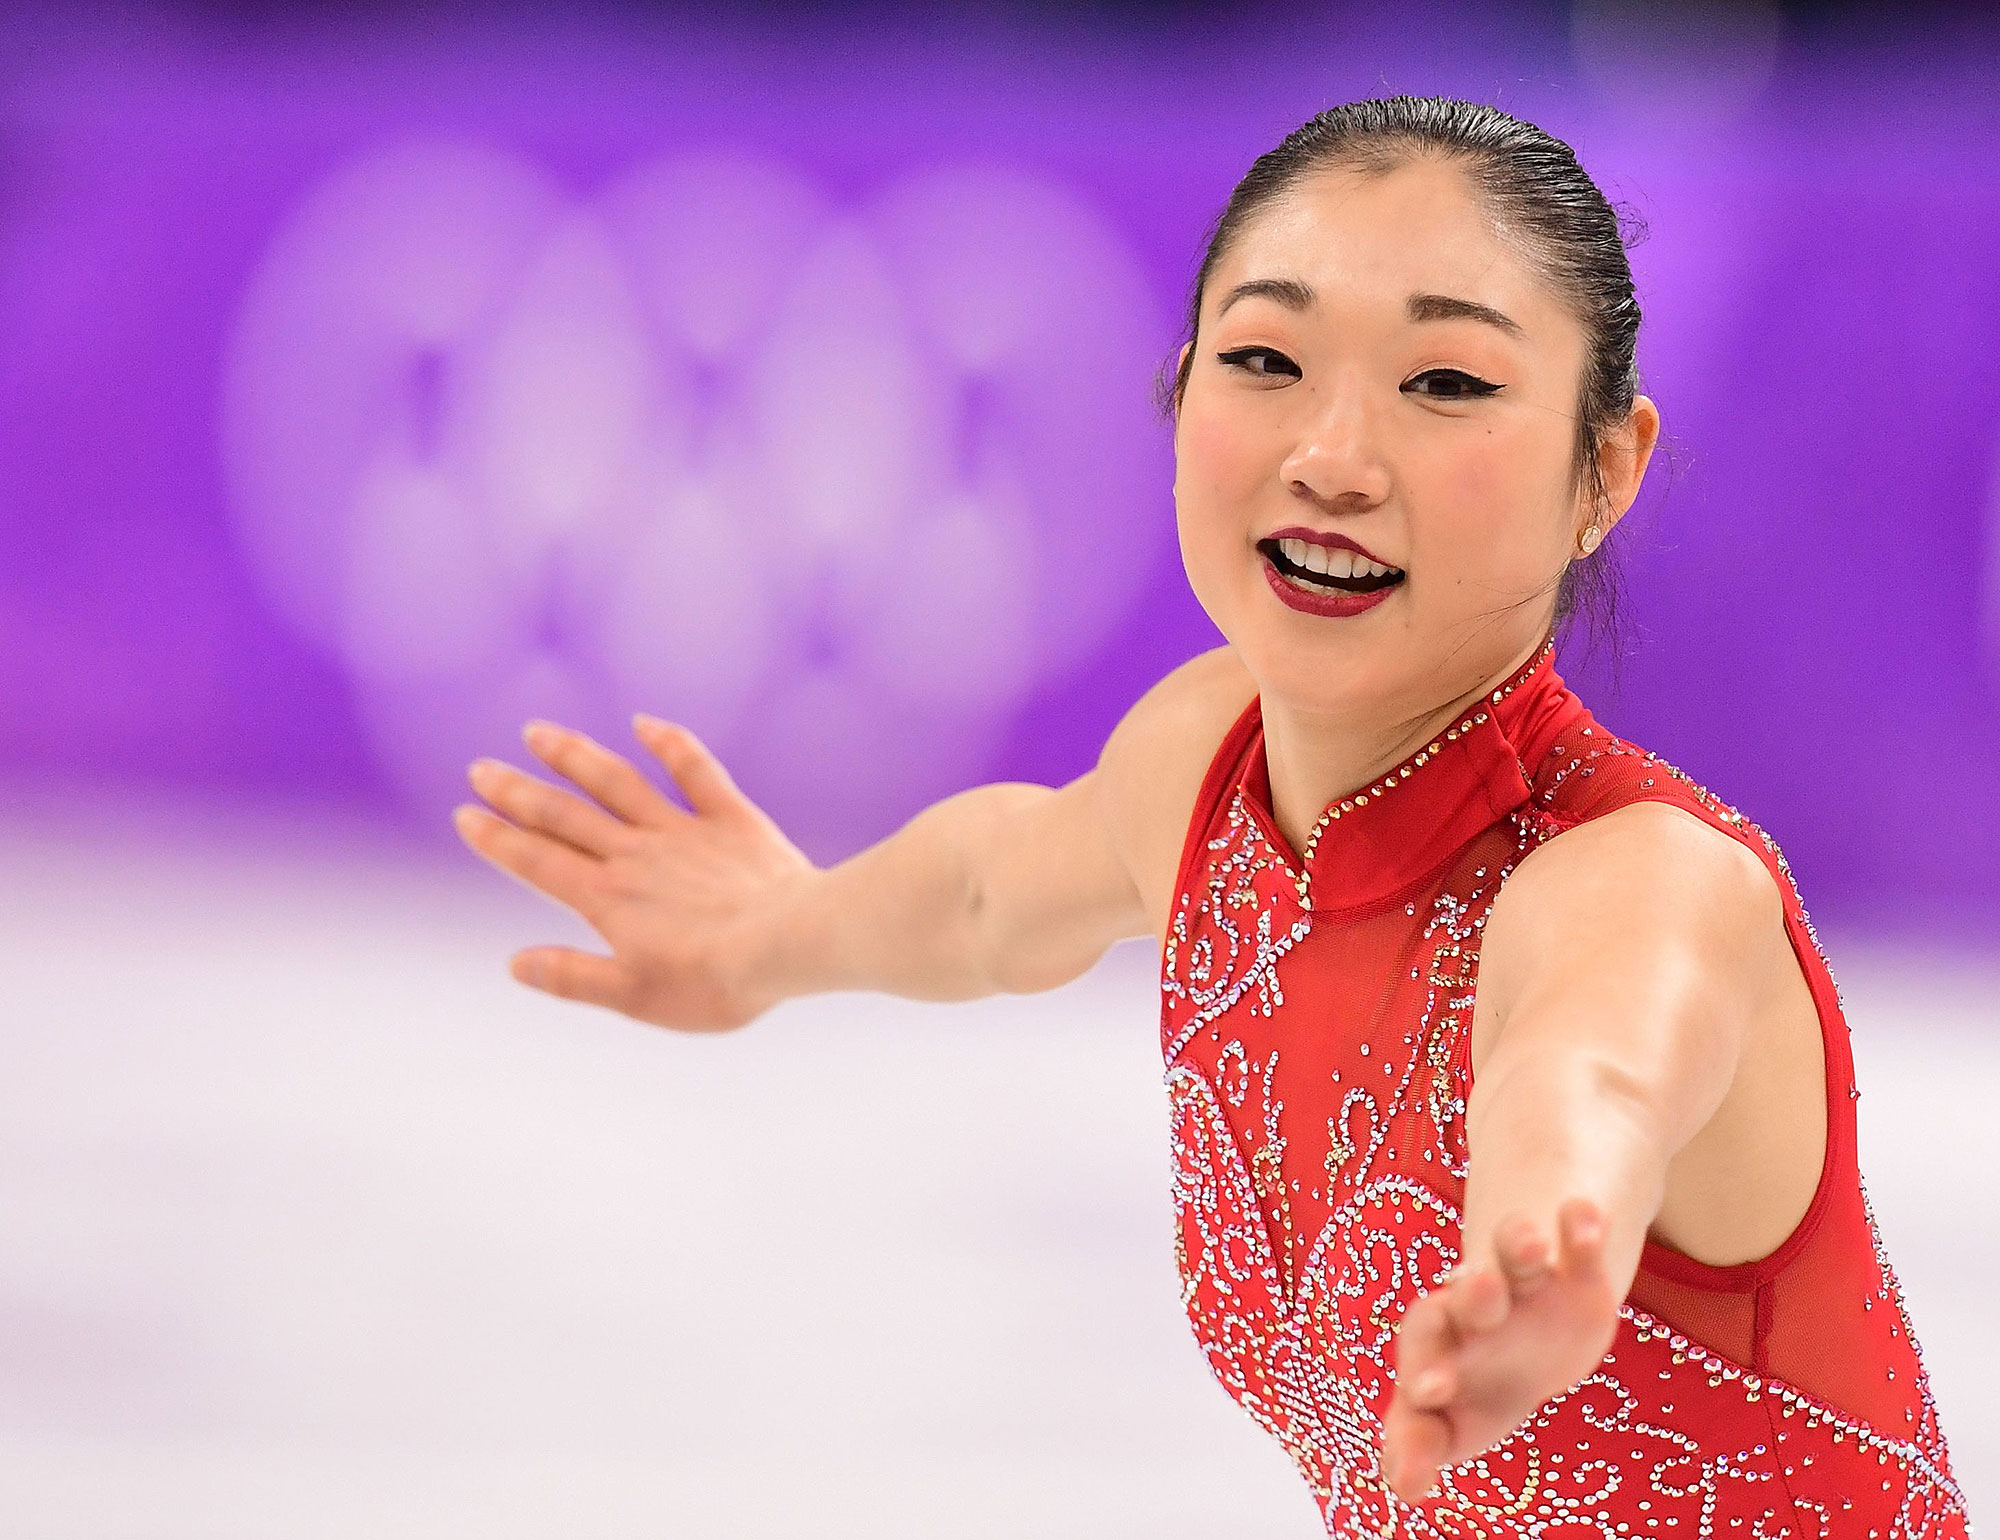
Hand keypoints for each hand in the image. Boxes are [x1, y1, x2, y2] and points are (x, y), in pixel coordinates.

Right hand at [452, 714, 815, 1030]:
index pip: (538, 862)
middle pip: (565, 815)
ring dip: (574, 755)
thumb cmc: (716, 982)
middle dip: (517, 792)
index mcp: (607, 899)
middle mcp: (635, 855)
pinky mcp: (730, 818)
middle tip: (481, 768)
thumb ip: (574, 978)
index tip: (465, 815)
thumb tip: (514, 964)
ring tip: (537, 731)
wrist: (790, 943)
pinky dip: (669, 743)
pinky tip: (644, 723)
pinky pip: (695, 770)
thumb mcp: (636, 998)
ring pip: (617, 781)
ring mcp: (682, 830)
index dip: (498, 839)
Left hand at [1380, 1197, 1621, 1503]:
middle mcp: (1479, 1304)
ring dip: (1518, 1244)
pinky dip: (1580, 1227)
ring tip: (1530, 1242)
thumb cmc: (1478, 1387)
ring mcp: (1526, 1282)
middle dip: (1477, 1292)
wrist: (1533, 1344)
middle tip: (1479, 1286)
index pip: (1426, 1348)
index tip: (1427, 1392)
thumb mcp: (1455, 1420)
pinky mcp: (1576, 1271)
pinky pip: (1575, 1241)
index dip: (1427, 1368)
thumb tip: (1402, 1486)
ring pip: (1514, 1254)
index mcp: (1443, 1341)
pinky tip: (1584, 1216)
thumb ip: (1424, 1443)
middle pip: (1471, 1293)